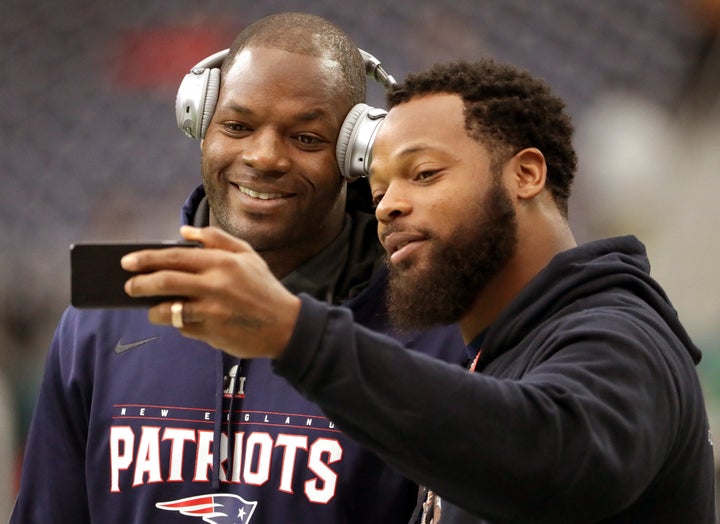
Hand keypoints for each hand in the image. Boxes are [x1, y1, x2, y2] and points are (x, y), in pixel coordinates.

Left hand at [121, 225, 300, 358]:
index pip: (175, 257)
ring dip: (153, 309)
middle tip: (128, 286)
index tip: (127, 261)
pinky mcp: (212, 333)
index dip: (147, 259)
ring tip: (150, 307)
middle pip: (165, 281)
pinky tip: (182, 320)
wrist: (286, 325)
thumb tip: (183, 231)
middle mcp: (215, 285)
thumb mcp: (247, 255)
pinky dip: (177, 323)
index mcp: (222, 262)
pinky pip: (183, 327)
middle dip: (140, 283)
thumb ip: (216, 239)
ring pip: (167, 309)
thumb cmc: (263, 287)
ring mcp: (212, 311)